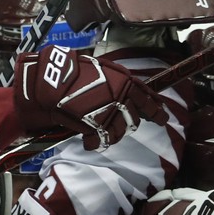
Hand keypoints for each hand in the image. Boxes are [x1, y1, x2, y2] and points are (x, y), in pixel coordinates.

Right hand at [12, 46, 167, 148]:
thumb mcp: (100, 71)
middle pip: (135, 119)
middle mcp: (123, 97)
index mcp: (126, 81)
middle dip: (127, 124)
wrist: (51, 83)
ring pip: (120, 132)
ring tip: (98, 133)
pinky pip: (102, 140)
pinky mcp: (98, 126)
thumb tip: (128, 95)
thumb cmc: (72, 73)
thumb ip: (116, 82)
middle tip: (116, 127)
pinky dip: (95, 143)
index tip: (162, 118)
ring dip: (111, 135)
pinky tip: (88, 140)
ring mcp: (111, 112)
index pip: (149, 99)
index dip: (157, 111)